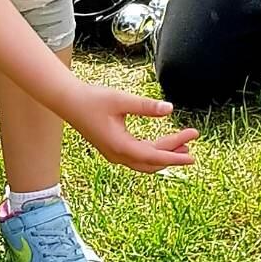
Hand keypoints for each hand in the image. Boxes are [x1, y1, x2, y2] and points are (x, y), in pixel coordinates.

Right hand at [67, 79, 197, 172]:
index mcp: (121, 146)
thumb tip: (170, 109)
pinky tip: (160, 143)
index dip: (175, 156)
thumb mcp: (121, 100)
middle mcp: (117, 155)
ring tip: (181, 146)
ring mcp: (114, 154)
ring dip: (163, 155)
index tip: (192, 156)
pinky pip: (137, 157)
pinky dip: (152, 153)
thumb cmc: (93, 99)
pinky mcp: (112, 149)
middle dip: (173, 154)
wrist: (68, 101)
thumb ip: (146, 106)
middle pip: (152, 162)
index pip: (155, 156)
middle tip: (191, 143)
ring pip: (144, 162)